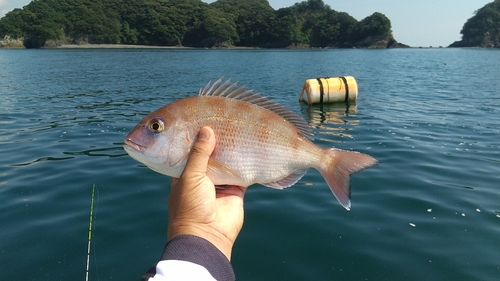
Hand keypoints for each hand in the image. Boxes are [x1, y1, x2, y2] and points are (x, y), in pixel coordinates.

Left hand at [167, 126, 246, 260]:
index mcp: (183, 172)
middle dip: (215, 139)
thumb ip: (199, 153)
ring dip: (231, 148)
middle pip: (209, 152)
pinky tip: (251, 144)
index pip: (188, 148)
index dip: (194, 135)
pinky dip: (246, 160)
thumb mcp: (189, 176)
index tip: (201, 118)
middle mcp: (201, 176)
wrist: (207, 237)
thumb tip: (207, 129)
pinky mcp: (236, 188)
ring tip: (237, 127)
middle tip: (223, 120)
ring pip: (226, 159)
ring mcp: (219, 182)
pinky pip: (242, 170)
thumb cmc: (190, 207)